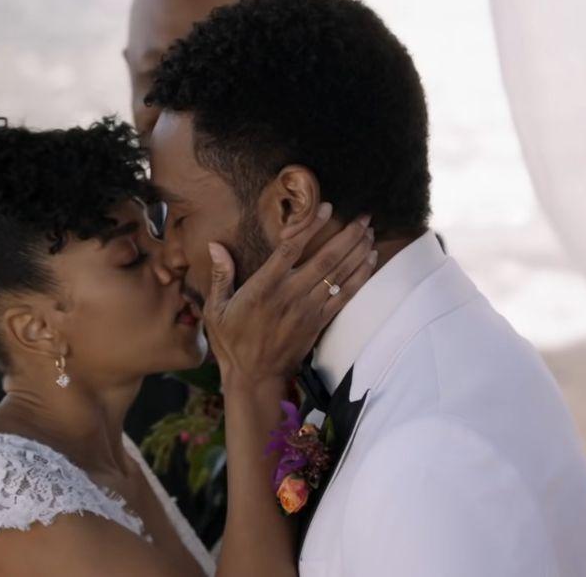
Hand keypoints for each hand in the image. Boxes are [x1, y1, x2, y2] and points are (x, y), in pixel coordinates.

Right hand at [204, 202, 376, 388]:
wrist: (254, 377)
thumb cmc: (231, 341)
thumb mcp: (216, 310)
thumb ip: (221, 275)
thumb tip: (215, 245)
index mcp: (264, 287)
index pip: (290, 250)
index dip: (310, 227)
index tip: (327, 207)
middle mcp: (290, 295)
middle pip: (325, 259)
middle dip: (347, 236)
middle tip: (364, 216)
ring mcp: (307, 310)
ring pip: (338, 275)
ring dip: (357, 252)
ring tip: (370, 231)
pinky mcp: (318, 323)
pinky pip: (344, 296)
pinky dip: (359, 277)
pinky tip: (370, 260)